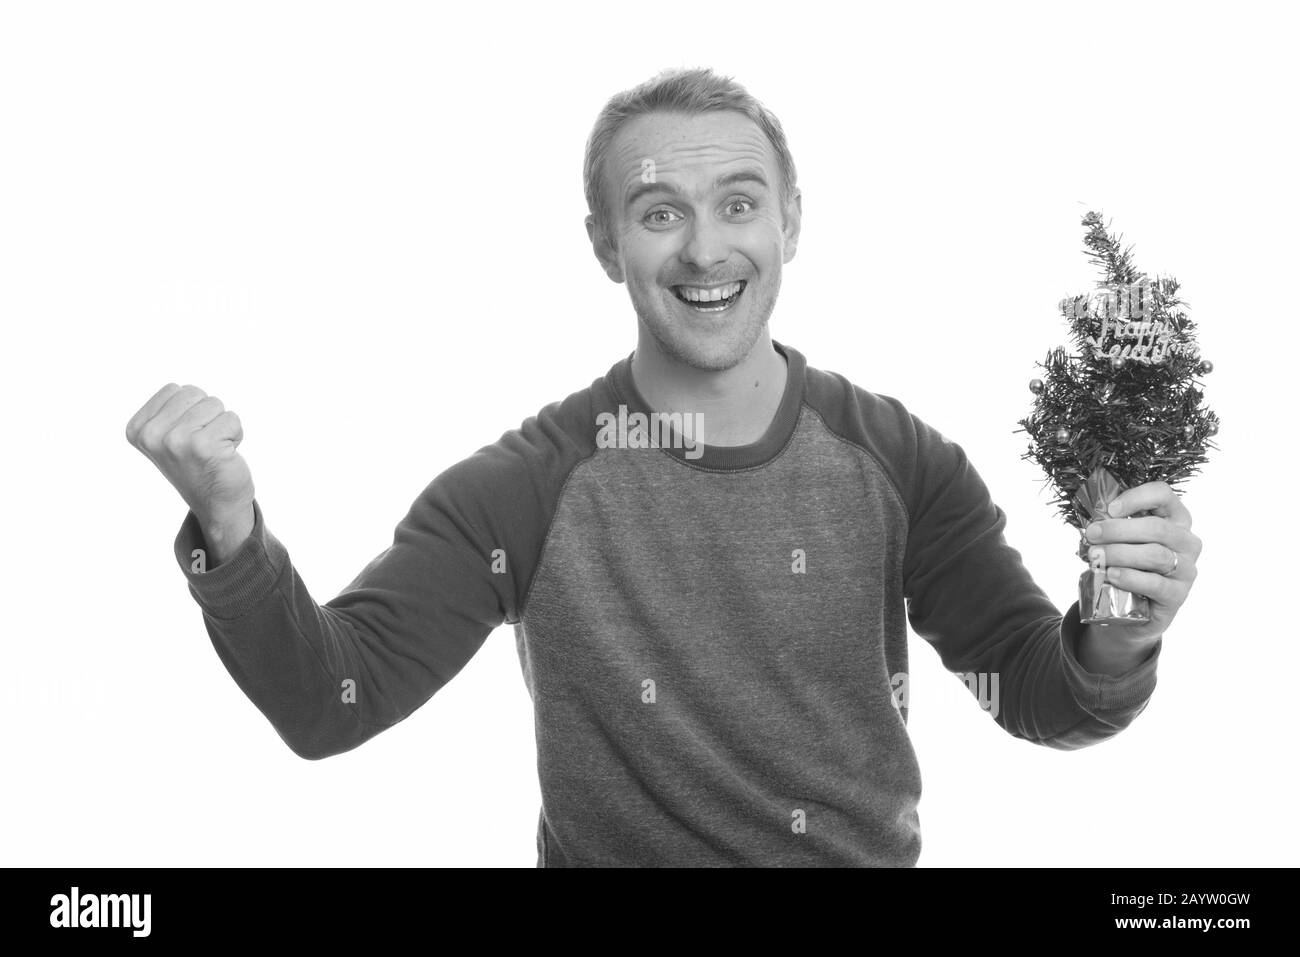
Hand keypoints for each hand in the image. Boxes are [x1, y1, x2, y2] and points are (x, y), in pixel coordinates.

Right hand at [125, 383, 255, 559]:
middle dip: (207, 415)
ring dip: (222, 425)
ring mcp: (175, 441)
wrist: (216, 505)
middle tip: (203, 444)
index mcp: (138, 429)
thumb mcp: (168, 436)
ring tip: (213, 449)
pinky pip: (232, 419)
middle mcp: (151, 435)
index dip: (191, 409)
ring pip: (214, 404)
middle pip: (194, 393)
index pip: (175, 389)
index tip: (187, 437)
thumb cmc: (198, 465)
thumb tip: (179, 389)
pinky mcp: (203, 446)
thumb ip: (168, 410)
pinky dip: (235, 434)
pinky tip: (225, 455)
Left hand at [1084, 481, 1201, 643]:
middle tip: (1091, 535)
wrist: (1134, 610)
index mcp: (1175, 519)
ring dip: (1120, 553)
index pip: (1163, 495)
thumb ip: (1112, 526)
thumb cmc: (1128, 565)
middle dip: (1118, 530)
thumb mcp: (1122, 541)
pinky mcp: (1178, 595)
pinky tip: (1112, 575)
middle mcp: (1187, 542)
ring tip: (1096, 557)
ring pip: (1155, 555)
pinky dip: (1130, 577)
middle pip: (1157, 528)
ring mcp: (1186, 569)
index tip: (1110, 508)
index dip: (1136, 498)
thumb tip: (1092, 520)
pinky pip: (1155, 584)